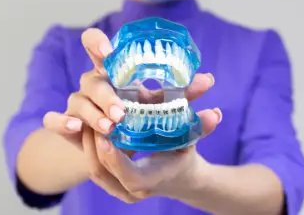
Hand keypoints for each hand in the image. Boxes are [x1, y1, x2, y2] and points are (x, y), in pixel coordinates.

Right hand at [41, 27, 219, 202]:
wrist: (121, 150)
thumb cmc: (142, 119)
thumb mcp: (163, 106)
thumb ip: (185, 94)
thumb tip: (209, 80)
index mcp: (113, 72)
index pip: (94, 44)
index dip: (96, 43)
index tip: (108, 50)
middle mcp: (93, 84)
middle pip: (90, 79)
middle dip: (105, 95)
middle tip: (121, 112)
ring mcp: (78, 105)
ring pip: (76, 101)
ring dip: (92, 113)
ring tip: (110, 127)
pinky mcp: (67, 126)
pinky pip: (54, 121)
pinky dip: (61, 123)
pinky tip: (76, 130)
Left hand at [91, 107, 220, 201]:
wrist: (182, 179)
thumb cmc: (185, 156)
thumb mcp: (192, 139)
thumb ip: (201, 127)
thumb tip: (216, 114)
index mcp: (152, 180)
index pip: (127, 174)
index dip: (113, 155)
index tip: (104, 131)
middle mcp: (134, 190)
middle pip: (103, 171)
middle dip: (91, 144)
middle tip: (90, 116)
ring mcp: (121, 190)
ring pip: (95, 171)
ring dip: (87, 145)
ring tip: (86, 119)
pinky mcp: (112, 184)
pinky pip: (95, 169)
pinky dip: (89, 150)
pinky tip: (88, 127)